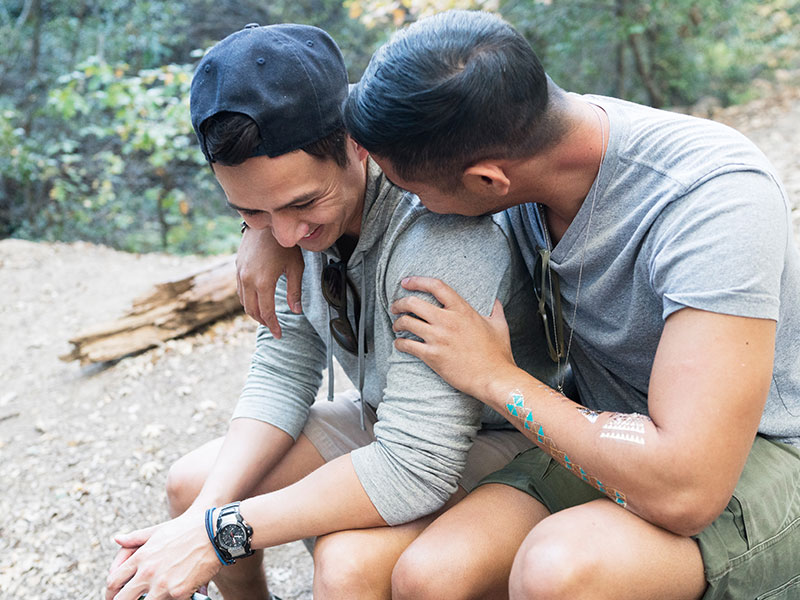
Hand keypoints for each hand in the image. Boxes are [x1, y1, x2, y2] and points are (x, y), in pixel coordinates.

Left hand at [105, 510, 219, 599]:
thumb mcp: (158, 530)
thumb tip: (117, 538)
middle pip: (122, 599)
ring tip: (152, 597)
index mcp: (140, 557)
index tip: (113, 596)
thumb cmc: (187, 529)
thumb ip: (135, 537)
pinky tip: (170, 596)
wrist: (214, 533)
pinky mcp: (178, 593)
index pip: (113, 581)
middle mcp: (147, 572)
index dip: (110, 593)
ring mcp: (162, 585)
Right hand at [236, 226, 304, 337]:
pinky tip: (258, 300)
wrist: (266, 222)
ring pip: (243, 301)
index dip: (273, 326)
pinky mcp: (237, 266)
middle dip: (263, 321)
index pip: (266, 312)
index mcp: (263, 282)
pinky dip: (248, 299)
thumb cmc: (285, 244)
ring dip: (254, 311)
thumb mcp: (296, 267)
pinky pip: (240, 290)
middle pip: (252, 310)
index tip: (279, 334)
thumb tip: (296, 311)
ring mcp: (240, 273)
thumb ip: (295, 291)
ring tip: (266, 316)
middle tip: (273, 327)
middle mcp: (248, 279)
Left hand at [390, 277, 517, 398]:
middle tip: (395, 306)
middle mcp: (447, 321)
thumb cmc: (497, 354)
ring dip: (397, 323)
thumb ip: (495, 310)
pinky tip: (399, 344)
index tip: (406, 282)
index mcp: (462, 310)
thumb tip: (496, 301)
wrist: (493, 378)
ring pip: (406, 322)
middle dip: (400, 303)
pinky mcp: (432, 356)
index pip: (436, 286)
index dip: (417, 281)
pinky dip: (399, 343)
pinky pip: (407, 345)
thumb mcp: (500, 326)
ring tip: (397, 326)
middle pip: (413, 302)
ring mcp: (438, 338)